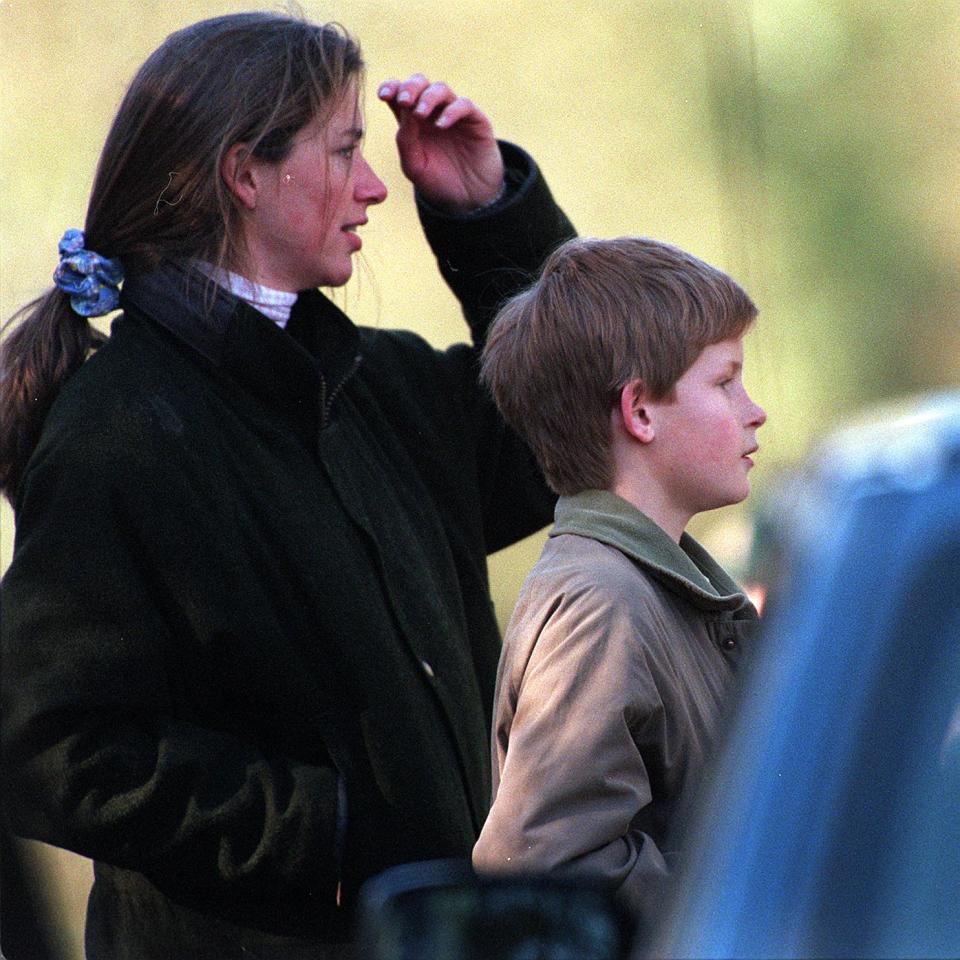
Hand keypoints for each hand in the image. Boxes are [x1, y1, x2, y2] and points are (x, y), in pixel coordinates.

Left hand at [378, 74, 504, 213]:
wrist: (467, 200)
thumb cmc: (438, 182)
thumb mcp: (414, 166)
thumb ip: (405, 140)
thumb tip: (403, 109)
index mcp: (413, 121)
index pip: (400, 93)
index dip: (391, 87)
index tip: (384, 96)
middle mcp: (433, 113)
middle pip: (420, 83)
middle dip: (410, 87)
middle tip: (404, 101)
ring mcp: (454, 114)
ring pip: (441, 89)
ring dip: (428, 97)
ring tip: (420, 113)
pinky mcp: (475, 120)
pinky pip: (463, 105)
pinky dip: (451, 111)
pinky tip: (441, 125)